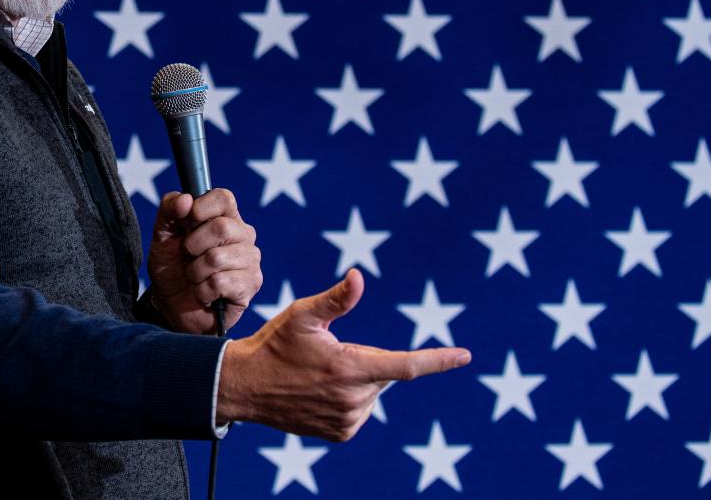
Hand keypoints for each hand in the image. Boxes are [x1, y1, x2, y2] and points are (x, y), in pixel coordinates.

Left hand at [146, 189, 261, 334]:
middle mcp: (243, 235)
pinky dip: (202, 291)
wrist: (172, 306)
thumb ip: (169, 209)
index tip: (185, 222)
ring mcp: (250, 260)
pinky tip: (205, 293)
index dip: (201, 208)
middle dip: (192, 246)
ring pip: (216, 258)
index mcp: (226, 216)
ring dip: (195, 272)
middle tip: (188, 257)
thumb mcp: (162, 235)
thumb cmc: (172, 267)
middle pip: (221, 227)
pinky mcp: (251, 285)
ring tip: (196, 277)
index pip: (224, 198)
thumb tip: (186, 200)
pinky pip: (219, 283)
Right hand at [217, 268, 470, 441]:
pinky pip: (361, 409)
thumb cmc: (275, 344)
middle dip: (367, 359)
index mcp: (350, 368)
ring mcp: (348, 420)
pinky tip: (321, 391)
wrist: (246, 387)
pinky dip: (351, 397)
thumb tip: (360, 276)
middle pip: (383, 373)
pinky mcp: (341, 433)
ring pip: (373, 392)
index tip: (464, 356)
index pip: (406, 366)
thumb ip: (336, 299)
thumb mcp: (302, 315)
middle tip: (330, 353)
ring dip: (358, 380)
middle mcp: (353, 399)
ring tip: (319, 374)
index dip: (438, 360)